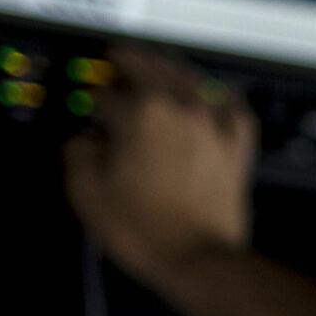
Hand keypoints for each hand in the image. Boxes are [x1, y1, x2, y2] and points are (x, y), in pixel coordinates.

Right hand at [63, 40, 259, 289]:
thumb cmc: (144, 229)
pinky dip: (220, 94)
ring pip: (191, 76)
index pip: (106, 94)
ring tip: (156, 65)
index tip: (89, 106)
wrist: (196, 258)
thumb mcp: (87, 193)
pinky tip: (213, 92)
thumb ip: (78, 154)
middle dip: (128, 61)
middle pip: (150, 67)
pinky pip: (232, 104)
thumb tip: (83, 141)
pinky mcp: (237, 143)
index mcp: (140, 113)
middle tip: (117, 57)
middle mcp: (180, 107)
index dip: (92, 100)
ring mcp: (214, 122)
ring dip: (169, 66)